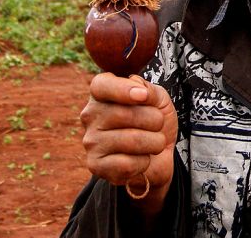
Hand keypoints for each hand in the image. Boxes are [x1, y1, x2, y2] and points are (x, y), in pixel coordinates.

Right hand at [80, 73, 177, 211]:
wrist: (160, 155)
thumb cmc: (154, 123)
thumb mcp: (159, 100)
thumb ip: (149, 90)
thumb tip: (138, 90)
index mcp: (102, 94)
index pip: (101, 85)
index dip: (122, 89)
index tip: (143, 96)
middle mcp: (90, 116)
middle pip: (124, 114)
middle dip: (154, 120)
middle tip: (157, 125)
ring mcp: (91, 142)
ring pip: (131, 140)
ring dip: (154, 142)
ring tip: (153, 142)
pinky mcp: (95, 166)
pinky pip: (127, 164)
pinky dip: (144, 162)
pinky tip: (141, 159)